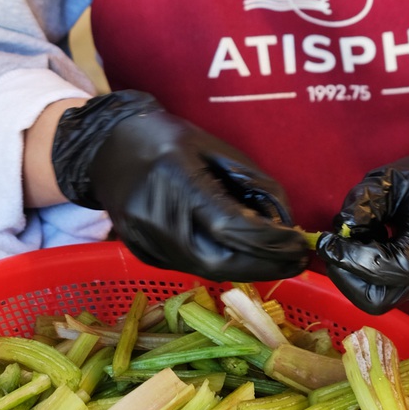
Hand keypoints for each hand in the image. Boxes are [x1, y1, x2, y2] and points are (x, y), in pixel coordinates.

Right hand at [51, 91, 308, 280]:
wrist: (108, 148)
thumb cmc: (167, 139)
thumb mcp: (216, 149)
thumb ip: (253, 184)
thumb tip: (284, 223)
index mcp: (175, 180)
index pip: (230, 227)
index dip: (271, 242)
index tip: (301, 243)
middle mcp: (156, 217)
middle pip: (219, 261)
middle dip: (266, 265)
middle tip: (297, 261)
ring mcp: (144, 240)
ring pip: (206, 270)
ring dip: (247, 268)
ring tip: (277, 258)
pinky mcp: (142, 254)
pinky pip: (190, 266)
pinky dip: (222, 263)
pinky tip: (243, 254)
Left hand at [315, 135, 408, 313]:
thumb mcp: (395, 176)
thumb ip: (364, 201)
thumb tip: (340, 227)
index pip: (386, 269)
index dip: (350, 259)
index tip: (328, 241)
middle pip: (378, 300)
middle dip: (346, 275)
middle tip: (335, 246)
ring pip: (381, 298)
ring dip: (356, 274)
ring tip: (359, 238)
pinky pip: (389, 288)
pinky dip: (368, 271)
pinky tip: (373, 242)